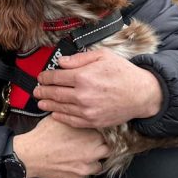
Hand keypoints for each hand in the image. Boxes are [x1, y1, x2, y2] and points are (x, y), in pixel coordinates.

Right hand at [12, 115, 109, 177]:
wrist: (30, 155)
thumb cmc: (43, 136)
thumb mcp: (61, 118)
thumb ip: (75, 117)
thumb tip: (80, 113)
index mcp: (91, 135)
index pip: (108, 134)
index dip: (103, 132)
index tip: (99, 132)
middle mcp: (92, 152)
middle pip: (108, 150)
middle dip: (102, 147)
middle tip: (93, 143)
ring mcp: (85, 167)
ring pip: (99, 165)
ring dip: (93, 160)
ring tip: (83, 154)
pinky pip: (85, 174)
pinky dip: (81, 169)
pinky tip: (72, 162)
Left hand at [33, 48, 161, 128]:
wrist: (141, 94)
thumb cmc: (123, 73)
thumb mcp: (102, 56)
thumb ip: (79, 59)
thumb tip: (61, 62)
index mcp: (83, 76)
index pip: (56, 77)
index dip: (45, 77)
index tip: (41, 77)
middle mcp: (82, 95)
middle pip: (54, 93)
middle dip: (42, 91)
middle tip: (36, 90)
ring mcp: (86, 110)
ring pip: (60, 107)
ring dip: (48, 104)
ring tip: (41, 102)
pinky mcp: (92, 121)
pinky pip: (71, 120)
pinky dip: (60, 117)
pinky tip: (55, 114)